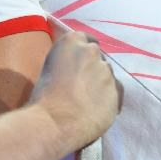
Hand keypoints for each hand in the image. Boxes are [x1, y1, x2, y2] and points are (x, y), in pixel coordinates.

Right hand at [29, 32, 122, 149]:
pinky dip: (109, 95)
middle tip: (81, 82)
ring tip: (88, 98)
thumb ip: (63, 61)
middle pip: (96, 55)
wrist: (56, 121)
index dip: (82, 49)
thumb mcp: (48, 68)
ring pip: (106, 73)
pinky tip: (98, 107)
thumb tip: (69, 68)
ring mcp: (107, 70)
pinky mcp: (118, 90)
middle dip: (91, 65)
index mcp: (71, 41)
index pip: (83, 38)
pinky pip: (116, 90)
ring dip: (100, 81)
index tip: (78, 60)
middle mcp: (92, 51)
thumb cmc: (43, 96)